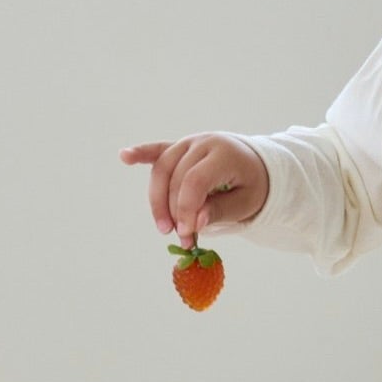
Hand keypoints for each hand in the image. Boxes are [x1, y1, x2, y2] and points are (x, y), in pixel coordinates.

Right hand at [119, 133, 268, 246]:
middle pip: (175, 176)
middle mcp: (203, 143)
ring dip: (157, 199)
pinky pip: (157, 150)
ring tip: (163, 227)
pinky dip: (141, 154)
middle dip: (173, 211)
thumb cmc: (252, 186)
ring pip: (162, 169)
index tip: (186, 234)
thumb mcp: (246, 203)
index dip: (186, 209)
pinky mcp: (179, 147)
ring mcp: (189, 143)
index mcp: (223, 154)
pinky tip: (124, 156)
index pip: (195, 181)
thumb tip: (193, 223)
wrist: (257, 164)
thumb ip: (220, 211)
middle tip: (180, 239)